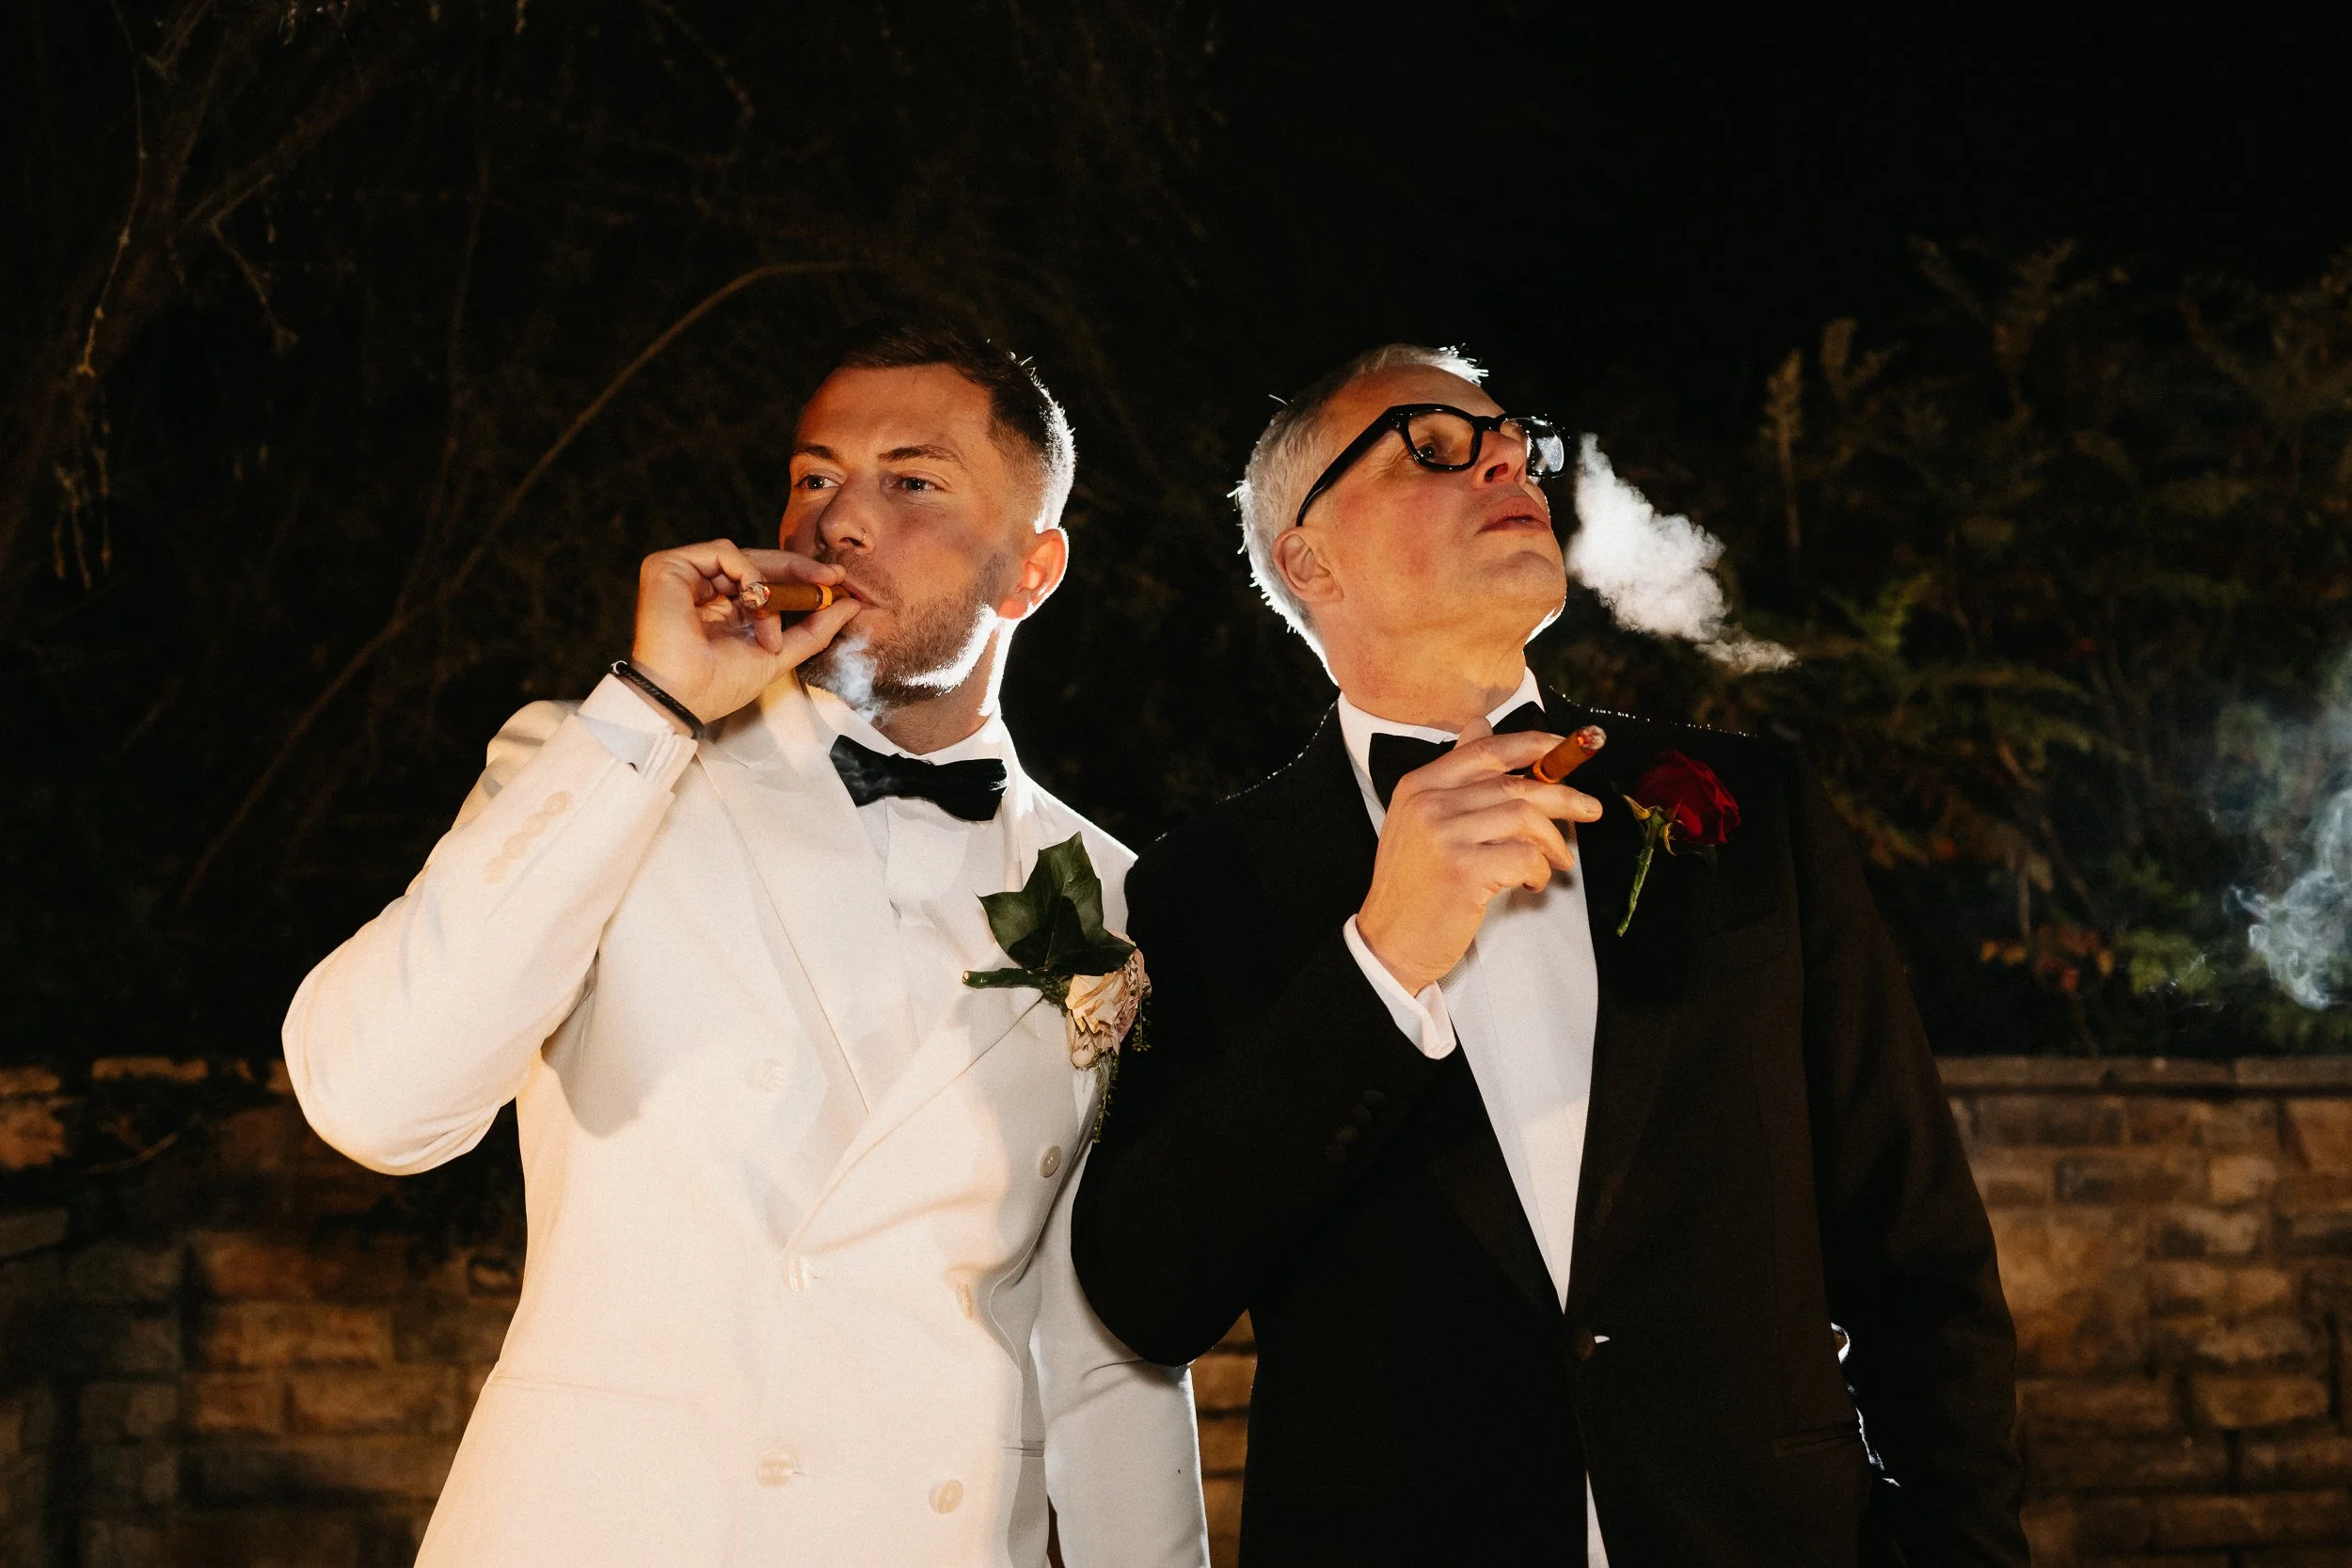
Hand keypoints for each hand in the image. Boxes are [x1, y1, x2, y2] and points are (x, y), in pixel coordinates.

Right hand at [628, 541, 859, 724]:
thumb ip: (815, 629)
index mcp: (723, 609)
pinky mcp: (669, 566)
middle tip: (833, 577)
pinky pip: (723, 551)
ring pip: (746, 557)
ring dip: (770, 589)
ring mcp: (686, 576)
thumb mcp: (780, 655)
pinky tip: (754, 600)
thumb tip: (851, 603)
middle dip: (800, 570)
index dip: (801, 579)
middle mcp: (703, 589)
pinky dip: (748, 572)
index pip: (767, 582)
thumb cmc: (720, 685)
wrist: (682, 697)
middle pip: (760, 564)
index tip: (838, 582)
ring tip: (771, 627)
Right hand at [1356, 718, 1603, 993]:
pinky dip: (1539, 870)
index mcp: (1419, 785)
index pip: (1486, 750)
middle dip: (1563, 796)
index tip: (1563, 749)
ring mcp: (1445, 836)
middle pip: (1514, 784)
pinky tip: (1533, 883)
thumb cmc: (1412, 885)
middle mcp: (1430, 804)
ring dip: (1553, 841)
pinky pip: (1524, 857)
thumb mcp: (1418, 820)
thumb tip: (1482, 726)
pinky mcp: (1464, 871)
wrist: (1388, 940)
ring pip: (1525, 818)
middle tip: (1590, 809)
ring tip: (1558, 860)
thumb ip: (1452, 776)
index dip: (1533, 745)